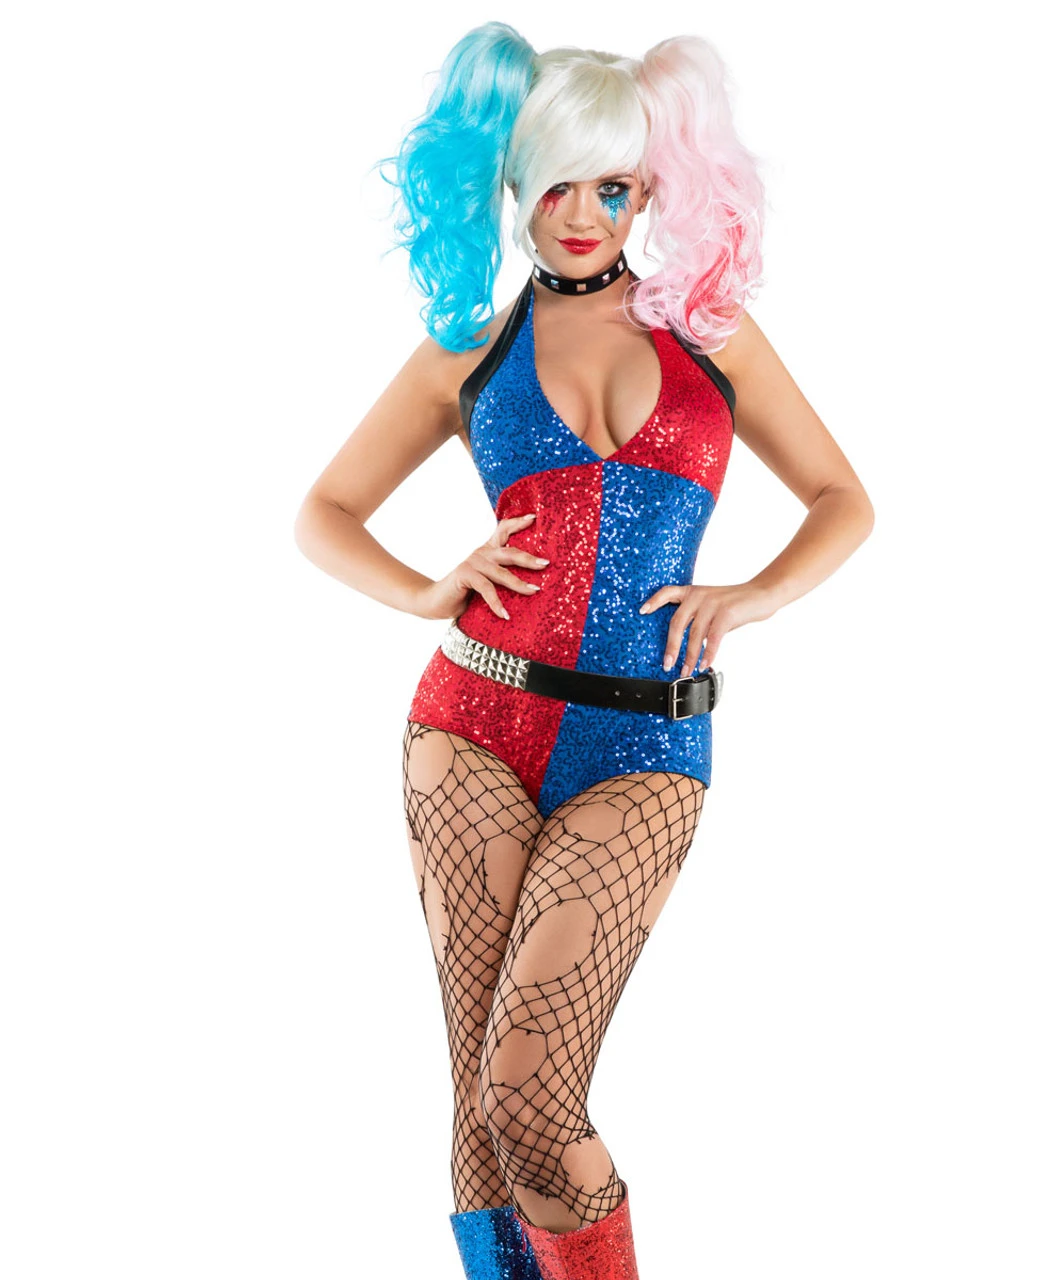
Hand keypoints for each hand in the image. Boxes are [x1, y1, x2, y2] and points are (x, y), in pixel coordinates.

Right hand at [415, 512, 549, 621]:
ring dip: (519, 584)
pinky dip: (497, 603)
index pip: (503, 530)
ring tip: (534, 591)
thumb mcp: (487, 583)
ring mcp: (472, 562)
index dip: (518, 522)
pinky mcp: (465, 574)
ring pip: (501, 573)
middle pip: (510, 552)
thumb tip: (533, 587)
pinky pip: (486, 589)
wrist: (436, 602)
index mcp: (487, 551)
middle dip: (529, 558)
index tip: (534, 518)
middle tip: (545, 564)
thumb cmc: (465, 594)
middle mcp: (481, 553)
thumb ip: (501, 578)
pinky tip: (505, 615)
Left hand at [639, 582, 778, 676]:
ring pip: (695, 634)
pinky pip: (713, 638)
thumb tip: (686, 645)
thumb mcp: (712, 606)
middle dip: (671, 647)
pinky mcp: (726, 612)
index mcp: (693, 592)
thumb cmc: (736, 604)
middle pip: (677, 623)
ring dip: (690, 656)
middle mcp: (699, 595)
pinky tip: (705, 664)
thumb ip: (698, 619)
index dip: (654, 601)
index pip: (667, 592)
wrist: (762, 594)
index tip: (642, 612)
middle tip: (667, 664)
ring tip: (686, 671)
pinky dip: (708, 653)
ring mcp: (712, 603)